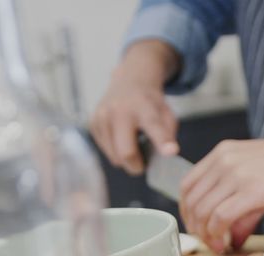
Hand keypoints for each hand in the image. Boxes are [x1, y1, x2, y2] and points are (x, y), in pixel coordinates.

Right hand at [91, 41, 179, 174]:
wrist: (128, 82)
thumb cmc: (150, 104)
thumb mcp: (167, 113)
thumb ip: (168, 134)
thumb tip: (165, 156)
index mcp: (144, 106)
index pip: (153, 126)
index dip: (162, 141)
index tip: (171, 152)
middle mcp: (119, 110)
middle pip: (126, 152)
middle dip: (137, 165)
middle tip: (144, 163)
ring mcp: (102, 117)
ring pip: (114, 157)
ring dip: (126, 159)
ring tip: (133, 143)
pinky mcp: (92, 124)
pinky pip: (106, 151)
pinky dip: (116, 151)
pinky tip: (121, 137)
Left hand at [180, 122, 263, 252]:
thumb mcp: (262, 179)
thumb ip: (242, 206)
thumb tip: (230, 237)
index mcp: (223, 152)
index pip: (188, 184)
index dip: (188, 211)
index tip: (199, 228)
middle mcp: (224, 159)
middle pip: (191, 200)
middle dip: (195, 227)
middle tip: (208, 242)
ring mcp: (236, 173)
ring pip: (203, 210)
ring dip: (207, 235)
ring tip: (219, 246)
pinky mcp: (251, 189)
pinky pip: (221, 217)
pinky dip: (219, 235)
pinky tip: (228, 245)